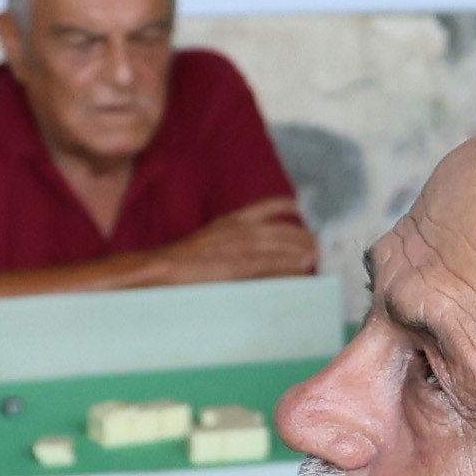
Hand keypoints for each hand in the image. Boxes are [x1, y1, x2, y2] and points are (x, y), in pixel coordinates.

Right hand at [153, 197, 321, 286]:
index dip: (284, 206)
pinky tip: (301, 270)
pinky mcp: (240, 266)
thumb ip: (224, 243)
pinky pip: (273, 265)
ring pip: (282, 246)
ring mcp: (240, 248)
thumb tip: (236, 250)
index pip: (264, 207)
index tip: (297, 206)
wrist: (159, 269)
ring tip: (314, 257)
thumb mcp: (204, 243)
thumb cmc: (175, 263)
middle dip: (302, 236)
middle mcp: (238, 230)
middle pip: (281, 228)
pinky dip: (289, 267)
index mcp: (228, 221)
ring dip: (301, 251)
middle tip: (315, 245)